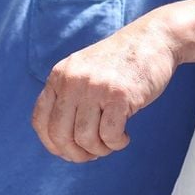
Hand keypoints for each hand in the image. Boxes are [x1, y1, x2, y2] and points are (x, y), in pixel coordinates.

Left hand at [31, 13, 178, 162]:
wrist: (153, 39)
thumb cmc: (121, 62)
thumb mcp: (84, 72)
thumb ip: (69, 96)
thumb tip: (62, 144)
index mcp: (60, 76)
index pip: (41, 121)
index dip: (53, 145)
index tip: (69, 152)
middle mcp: (73, 81)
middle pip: (60, 135)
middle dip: (76, 154)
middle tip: (93, 154)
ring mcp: (96, 87)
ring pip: (85, 139)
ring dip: (100, 149)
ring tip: (112, 142)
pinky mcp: (120, 95)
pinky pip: (110, 135)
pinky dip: (117, 144)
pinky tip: (125, 136)